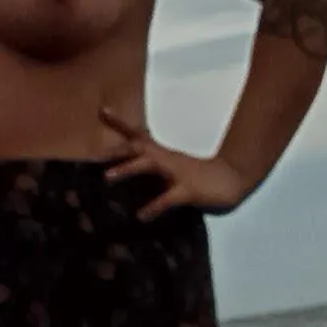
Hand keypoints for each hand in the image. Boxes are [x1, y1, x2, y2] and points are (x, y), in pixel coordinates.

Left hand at [99, 105, 248, 220]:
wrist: (232, 179)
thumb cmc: (199, 176)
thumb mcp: (172, 168)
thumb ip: (153, 167)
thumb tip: (129, 170)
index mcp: (163, 154)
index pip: (138, 135)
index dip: (120, 123)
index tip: (102, 111)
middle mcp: (167, 159)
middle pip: (139, 147)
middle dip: (117, 149)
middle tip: (94, 153)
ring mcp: (177, 173)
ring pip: (150, 166)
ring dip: (128, 169)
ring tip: (107, 177)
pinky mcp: (188, 190)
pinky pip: (168, 198)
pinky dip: (154, 206)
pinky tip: (141, 215)